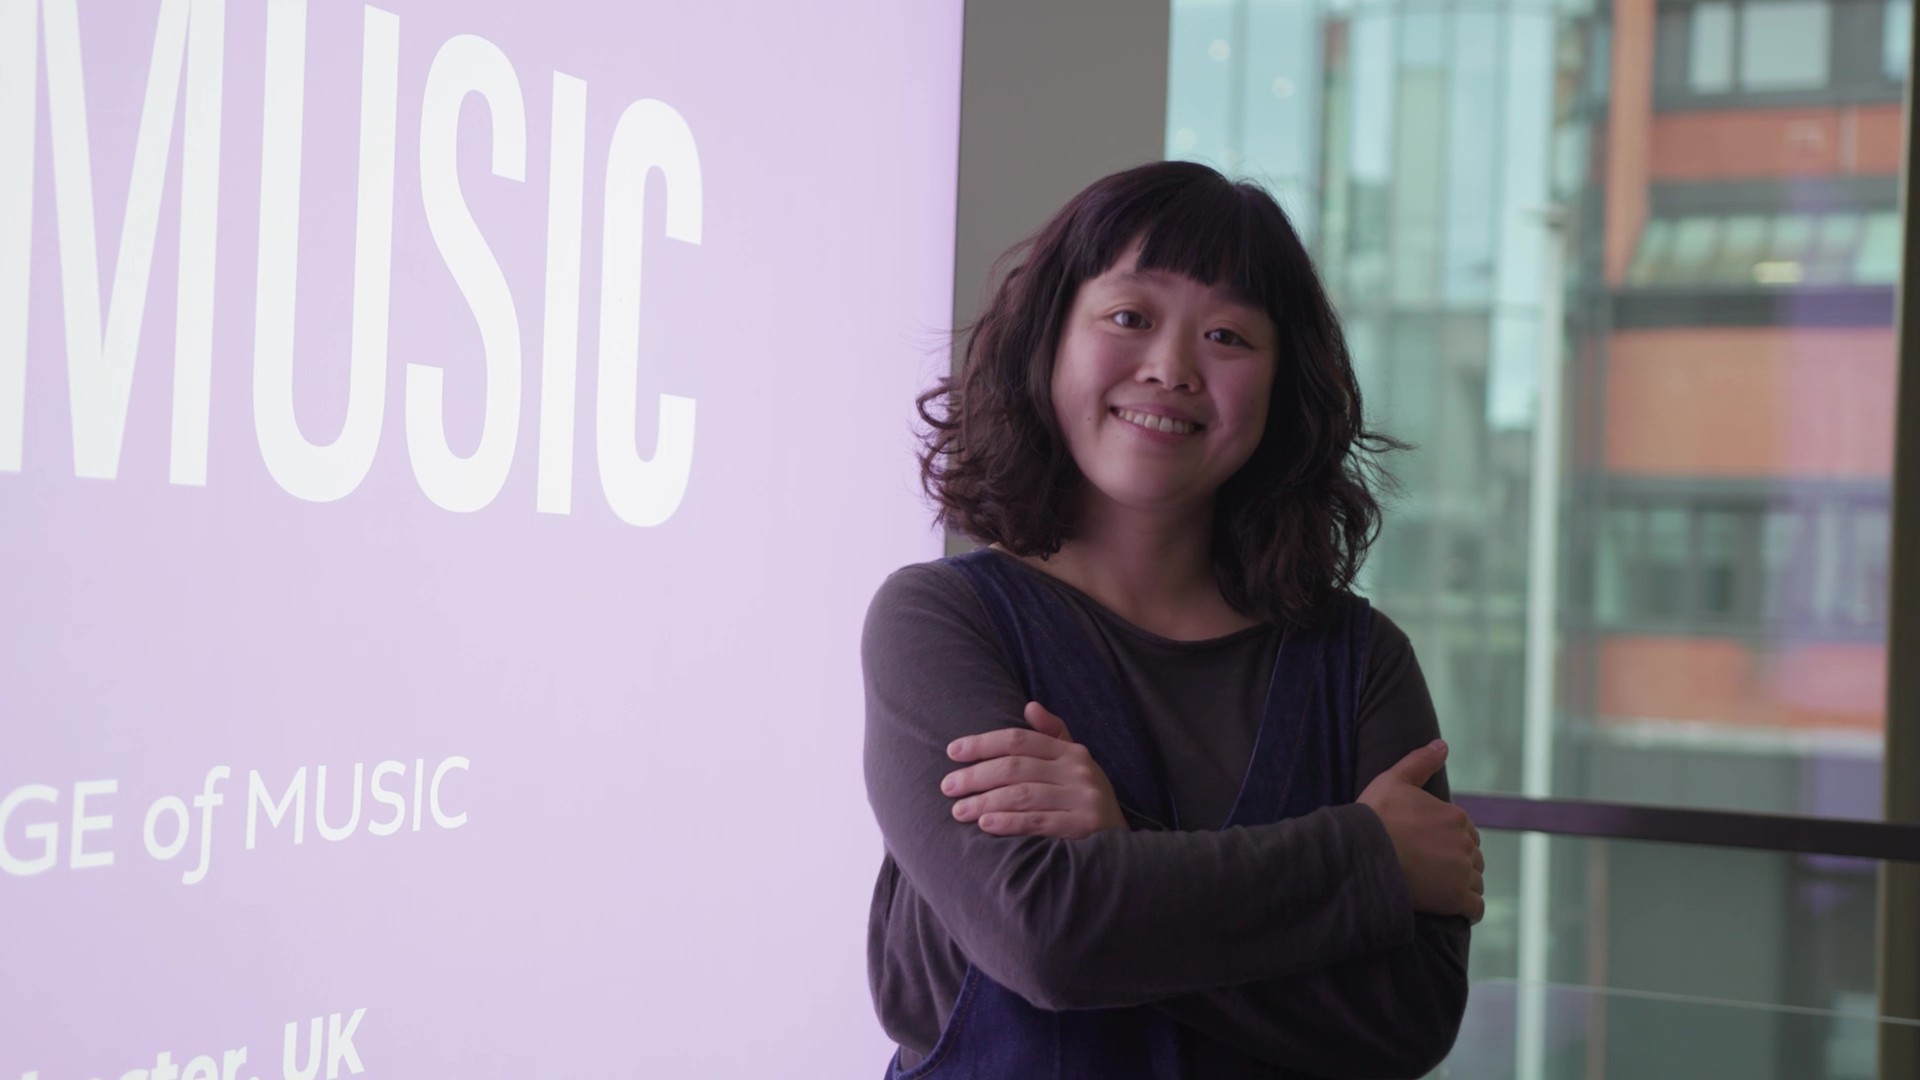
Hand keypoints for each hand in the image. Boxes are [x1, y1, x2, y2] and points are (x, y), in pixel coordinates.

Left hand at [941, 702, 1127, 838]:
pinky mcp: (1083, 826)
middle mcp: (1078, 770)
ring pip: (1022, 794)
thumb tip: (1029, 706)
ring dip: (985, 801)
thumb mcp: (1074, 763)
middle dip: (976, 775)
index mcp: (1071, 752)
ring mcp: (1082, 798)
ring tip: (959, 810)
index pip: (1019, 740)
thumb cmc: (1084, 800)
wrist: (1122, 845)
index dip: (983, 743)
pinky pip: (1038, 821)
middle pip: (1016, 767)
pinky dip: (1009, 822)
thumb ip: (1052, 734)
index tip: (953, 751)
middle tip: (948, 786)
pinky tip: (986, 824)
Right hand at [1357, 739, 1485, 923]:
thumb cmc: (1375, 816)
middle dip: (1457, 864)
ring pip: (1475, 882)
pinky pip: (1475, 907)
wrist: (1363, 854)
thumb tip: (1442, 744)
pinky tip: (1452, 908)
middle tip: (1431, 870)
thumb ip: (1421, 761)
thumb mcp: (1394, 779)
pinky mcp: (1457, 899)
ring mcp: (1463, 872)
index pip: (1465, 833)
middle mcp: (1465, 843)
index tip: (1428, 849)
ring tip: (1436, 889)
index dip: (1448, 842)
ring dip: (1462, 886)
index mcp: (1456, 816)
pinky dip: (1468, 909)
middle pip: (1472, 858)